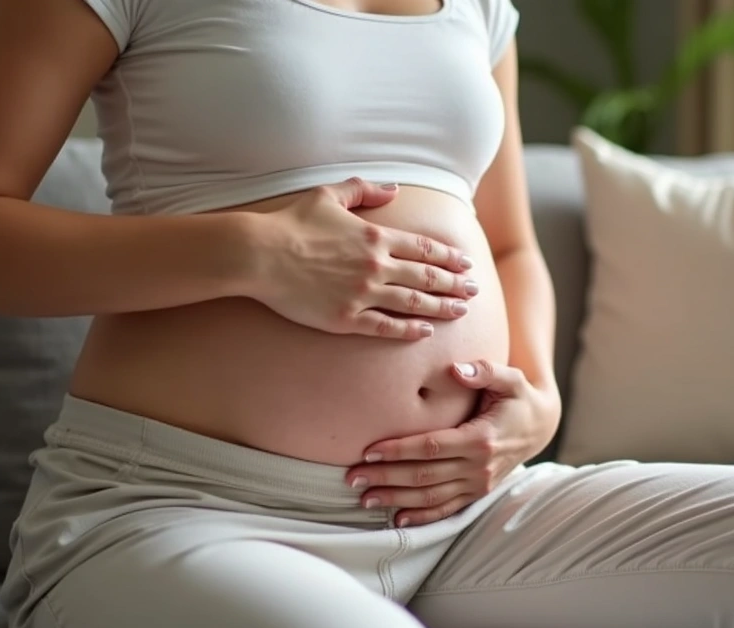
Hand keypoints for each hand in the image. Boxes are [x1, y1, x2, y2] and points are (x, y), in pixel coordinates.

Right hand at [255, 177, 478, 339]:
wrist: (259, 254)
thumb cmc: (291, 223)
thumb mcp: (329, 195)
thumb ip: (364, 190)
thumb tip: (393, 189)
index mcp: (375, 236)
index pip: (424, 248)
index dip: (449, 256)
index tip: (466, 263)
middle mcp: (375, 266)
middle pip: (427, 276)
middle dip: (455, 284)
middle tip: (474, 290)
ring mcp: (362, 294)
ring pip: (413, 303)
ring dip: (441, 307)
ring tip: (461, 312)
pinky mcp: (345, 318)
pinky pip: (385, 327)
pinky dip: (408, 331)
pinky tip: (425, 332)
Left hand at [346, 360, 559, 526]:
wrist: (541, 426)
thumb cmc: (519, 398)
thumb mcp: (511, 379)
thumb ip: (485, 371)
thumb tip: (456, 368)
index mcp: (482, 439)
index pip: (431, 447)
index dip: (399, 450)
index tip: (369, 450)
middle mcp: (479, 468)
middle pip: (424, 477)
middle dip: (386, 478)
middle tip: (353, 478)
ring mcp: (478, 485)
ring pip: (430, 498)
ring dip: (396, 500)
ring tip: (364, 499)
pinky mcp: (477, 494)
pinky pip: (446, 511)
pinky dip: (422, 517)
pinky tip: (397, 519)